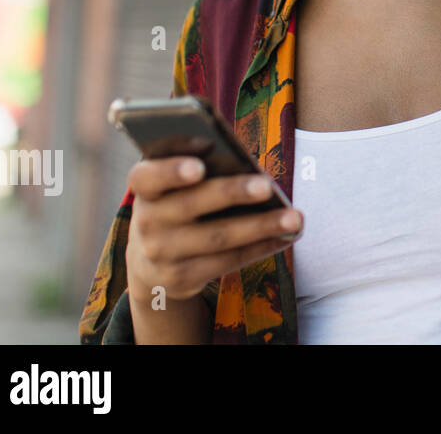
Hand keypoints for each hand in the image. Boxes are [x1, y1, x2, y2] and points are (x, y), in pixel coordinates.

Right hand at [123, 156, 302, 302]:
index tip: (199, 166)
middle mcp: (147, 221)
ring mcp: (163, 253)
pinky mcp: (183, 278)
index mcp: (145, 188)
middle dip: (232, 194)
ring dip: (261, 226)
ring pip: (218, 237)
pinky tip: (287, 236)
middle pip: (191, 205)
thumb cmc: (177, 203)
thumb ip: (200, 167)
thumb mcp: (175, 184)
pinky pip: (229, 261)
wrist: (151, 261)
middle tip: (267, 186)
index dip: (170, 171)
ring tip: (295, 218)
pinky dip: (262, 246)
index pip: (147, 177)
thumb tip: (245, 162)